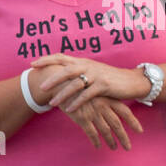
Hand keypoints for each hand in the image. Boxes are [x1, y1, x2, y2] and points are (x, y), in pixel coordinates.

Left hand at [32, 54, 149, 110]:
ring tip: (52, 103)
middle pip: (66, 69)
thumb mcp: (93, 71)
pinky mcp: (104, 86)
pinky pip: (87, 95)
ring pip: (75, 84)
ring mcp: (96, 75)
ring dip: (62, 94)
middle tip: (40, 87)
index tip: (33, 64)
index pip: (61, 57)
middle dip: (52, 78)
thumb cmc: (110, 78)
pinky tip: (70, 109)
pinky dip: (77, 102)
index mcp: (83, 61)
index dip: (46, 59)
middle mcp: (88, 66)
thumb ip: (79, 70)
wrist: (132, 81)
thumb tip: (60, 73)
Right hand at [61, 96, 144, 149]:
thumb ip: (107, 100)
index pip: (125, 112)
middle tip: (128, 148)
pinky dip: (95, 140)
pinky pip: (91, 133)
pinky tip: (98, 146)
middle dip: (123, 137)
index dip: (133, 122)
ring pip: (105, 130)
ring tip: (114, 148)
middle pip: (117, 124)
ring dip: (110, 141)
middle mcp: (103, 106)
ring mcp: (92, 112)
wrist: (62, 84)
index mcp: (109, 98)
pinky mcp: (81, 118)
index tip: (140, 131)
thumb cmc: (81, 88)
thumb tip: (118, 110)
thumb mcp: (97, 90)